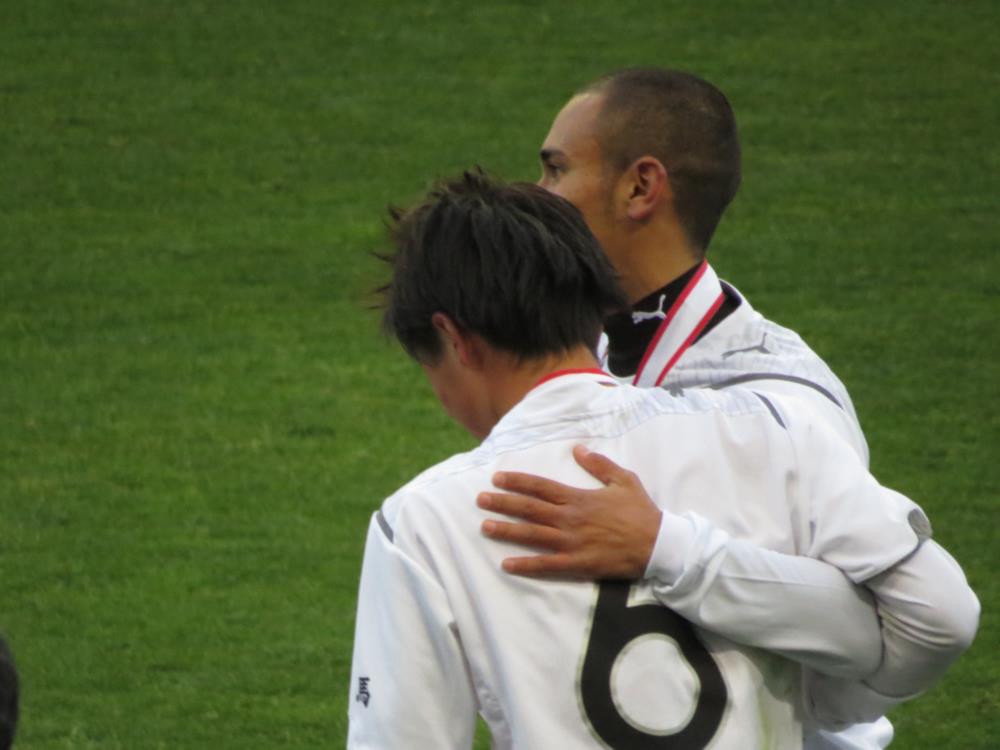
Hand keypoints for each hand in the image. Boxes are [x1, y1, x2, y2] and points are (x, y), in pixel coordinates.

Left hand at [476, 445, 661, 578]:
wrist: (658, 544)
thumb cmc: (641, 511)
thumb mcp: (623, 479)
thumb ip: (599, 464)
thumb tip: (578, 449)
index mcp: (578, 497)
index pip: (540, 486)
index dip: (517, 482)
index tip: (497, 478)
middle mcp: (570, 518)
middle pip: (529, 509)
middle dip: (502, 503)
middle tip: (480, 500)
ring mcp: (572, 542)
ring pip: (532, 535)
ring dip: (506, 531)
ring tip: (485, 527)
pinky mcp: (578, 563)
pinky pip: (546, 565)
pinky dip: (526, 565)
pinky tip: (507, 564)